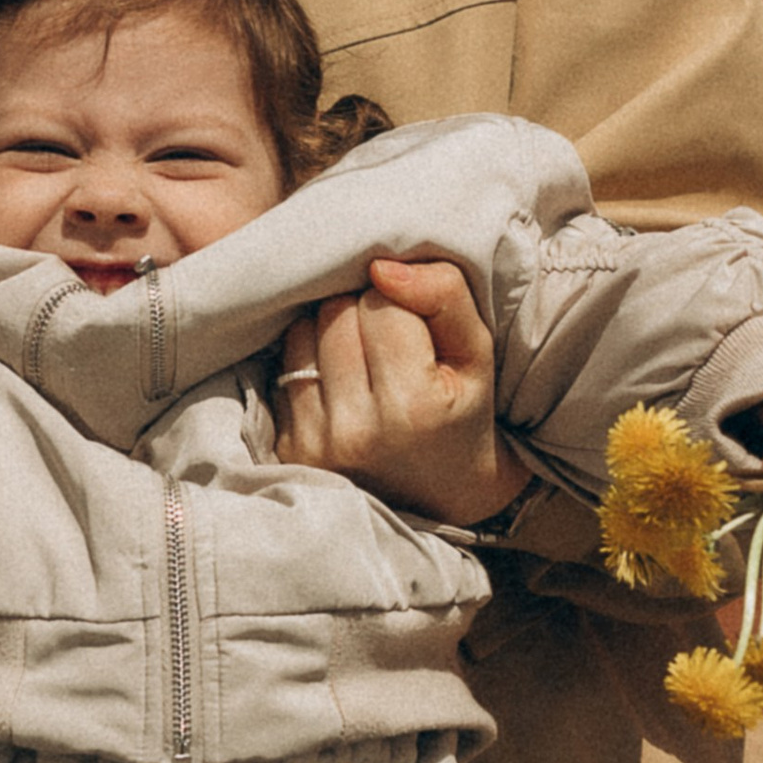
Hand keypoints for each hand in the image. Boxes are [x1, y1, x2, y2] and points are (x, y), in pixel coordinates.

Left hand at [272, 256, 527, 525]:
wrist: (442, 497)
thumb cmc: (464, 416)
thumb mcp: (478, 356)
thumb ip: (446, 297)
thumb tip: (381, 265)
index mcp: (412, 408)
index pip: (382, 302)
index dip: (402, 302)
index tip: (419, 330)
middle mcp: (355, 431)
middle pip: (337, 312)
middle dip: (365, 311)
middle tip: (392, 341)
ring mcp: (314, 443)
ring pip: (303, 330)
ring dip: (331, 330)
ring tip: (366, 359)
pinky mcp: (287, 447)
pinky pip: (284, 365)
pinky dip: (310, 360)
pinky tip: (341, 381)